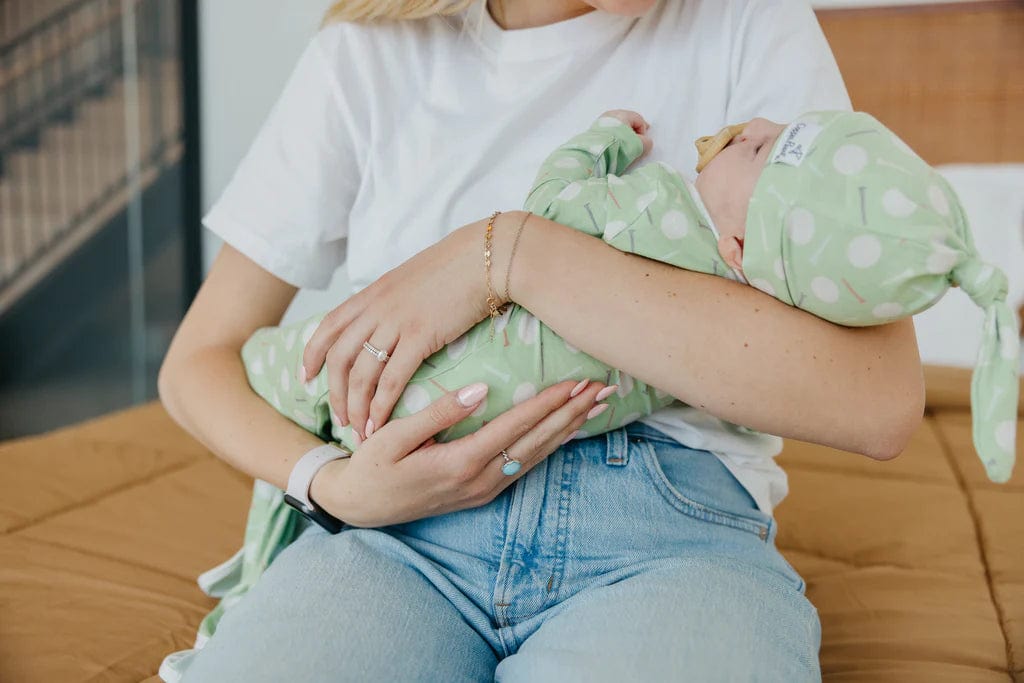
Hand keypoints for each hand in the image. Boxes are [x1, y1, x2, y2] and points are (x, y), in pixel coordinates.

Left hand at [299, 213, 525, 441]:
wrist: (487, 255)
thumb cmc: (459, 266)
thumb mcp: (414, 278)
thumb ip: (396, 299)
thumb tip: (395, 316)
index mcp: (373, 292)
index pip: (328, 326)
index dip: (312, 355)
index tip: (307, 377)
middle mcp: (376, 308)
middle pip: (339, 357)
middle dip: (335, 393)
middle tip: (339, 418)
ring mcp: (396, 322)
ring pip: (361, 373)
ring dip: (357, 406)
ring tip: (361, 431)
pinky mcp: (421, 336)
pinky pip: (392, 378)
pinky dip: (382, 405)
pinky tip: (381, 423)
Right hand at [310, 378, 610, 526]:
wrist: (360, 507)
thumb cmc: (371, 465)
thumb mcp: (394, 436)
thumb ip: (438, 412)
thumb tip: (480, 389)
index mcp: (461, 463)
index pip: (516, 426)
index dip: (549, 403)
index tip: (577, 381)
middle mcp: (480, 480)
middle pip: (538, 442)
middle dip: (573, 414)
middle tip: (604, 388)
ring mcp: (484, 490)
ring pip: (537, 456)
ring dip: (569, 429)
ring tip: (596, 405)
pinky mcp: (483, 493)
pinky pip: (525, 466)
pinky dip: (551, 445)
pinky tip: (566, 431)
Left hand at [600, 109, 652, 157]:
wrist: (596, 154)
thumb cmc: (619, 146)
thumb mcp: (639, 145)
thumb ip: (647, 142)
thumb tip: (645, 143)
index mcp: (622, 114)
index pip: (638, 119)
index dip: (643, 130)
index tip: (643, 141)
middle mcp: (610, 115)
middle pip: (626, 121)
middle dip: (632, 131)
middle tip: (636, 141)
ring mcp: (600, 122)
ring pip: (616, 127)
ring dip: (622, 135)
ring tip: (624, 146)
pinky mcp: (593, 131)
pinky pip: (607, 132)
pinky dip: (612, 138)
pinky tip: (613, 146)